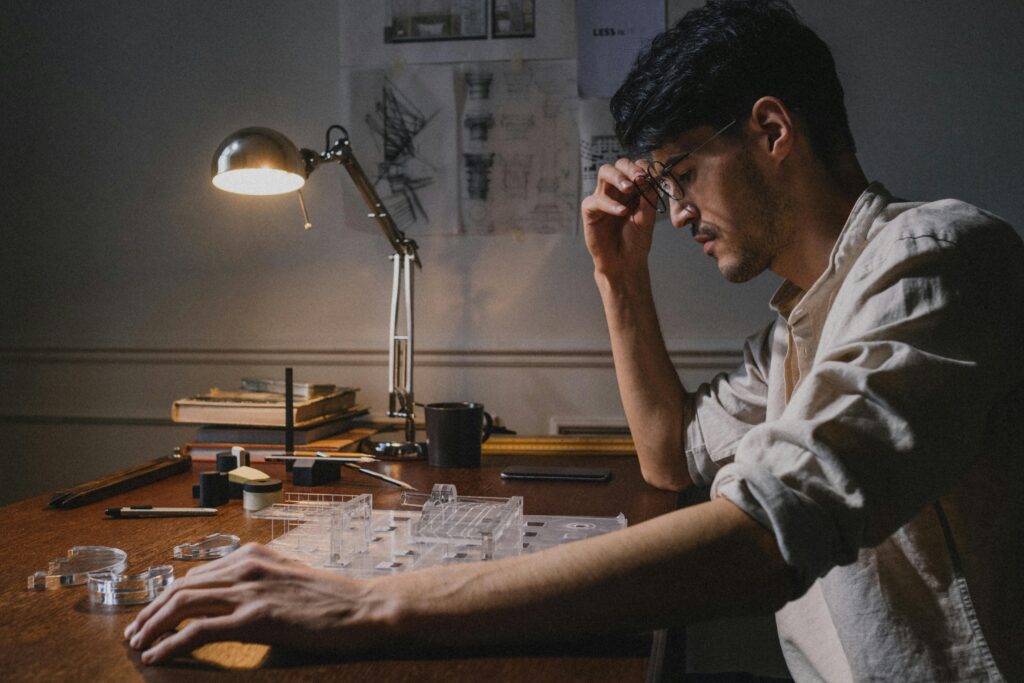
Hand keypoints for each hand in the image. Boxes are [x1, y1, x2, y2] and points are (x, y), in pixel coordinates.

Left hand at [123, 543, 380, 664]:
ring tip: (138, 646)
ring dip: (153, 627)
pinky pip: (199, 630)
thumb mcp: (290, 578)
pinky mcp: (256, 617)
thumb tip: (233, 600)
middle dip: (151, 611)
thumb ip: (260, 582)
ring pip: (183, 604)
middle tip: (134, 634)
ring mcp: (251, 591)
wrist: (363, 607)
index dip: (166, 596)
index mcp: (253, 556)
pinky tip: (158, 655)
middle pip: (181, 587)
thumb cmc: (332, 600)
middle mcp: (247, 567)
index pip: (196, 574)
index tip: (152, 615)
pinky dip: (172, 643)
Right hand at [581, 159, 657, 279]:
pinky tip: (622, 212)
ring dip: (618, 177)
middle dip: (629, 168)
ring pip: (604, 173)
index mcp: (633, 189)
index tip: (652, 176)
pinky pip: (597, 200)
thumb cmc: (636, 241)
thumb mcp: (648, 217)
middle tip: (640, 178)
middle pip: (618, 165)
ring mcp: (602, 198)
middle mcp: (617, 190)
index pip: (635, 168)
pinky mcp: (590, 210)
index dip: (643, 168)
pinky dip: (610, 204)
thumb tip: (648, 177)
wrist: (625, 262)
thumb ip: (649, 197)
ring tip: (629, 188)